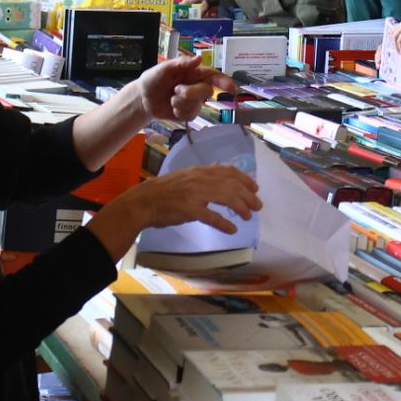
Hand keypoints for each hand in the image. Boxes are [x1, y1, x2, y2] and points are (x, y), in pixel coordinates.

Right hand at [85, 165, 261, 260]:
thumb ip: (203, 175)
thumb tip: (220, 170)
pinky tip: (232, 229)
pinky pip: (212, 217)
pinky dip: (225, 224)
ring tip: (248, 217)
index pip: (229, 171)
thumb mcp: (185, 177)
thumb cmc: (163, 192)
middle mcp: (200, 179)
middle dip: (248, 196)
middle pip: (232, 185)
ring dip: (241, 208)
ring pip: (227, 197)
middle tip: (257, 206)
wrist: (142, 202)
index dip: (245, 179)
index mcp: (199, 171)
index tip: (255, 188)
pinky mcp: (189, 209)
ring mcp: (195, 194)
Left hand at [134, 56, 236, 121]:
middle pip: (207, 91)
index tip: (232, 88)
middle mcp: (197, 86)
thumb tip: (199, 58)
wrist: (143, 98)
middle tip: (176, 90)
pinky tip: (172, 108)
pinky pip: (190, 115)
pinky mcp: (189, 113)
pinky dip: (178, 111)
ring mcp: (194, 101)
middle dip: (191, 93)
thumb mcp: (163, 68)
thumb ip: (181, 63)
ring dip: (180, 103)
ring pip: (197, 105)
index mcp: (194, 73)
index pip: (214, 76)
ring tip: (170, 98)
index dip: (224, 81)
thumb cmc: (154, 79)